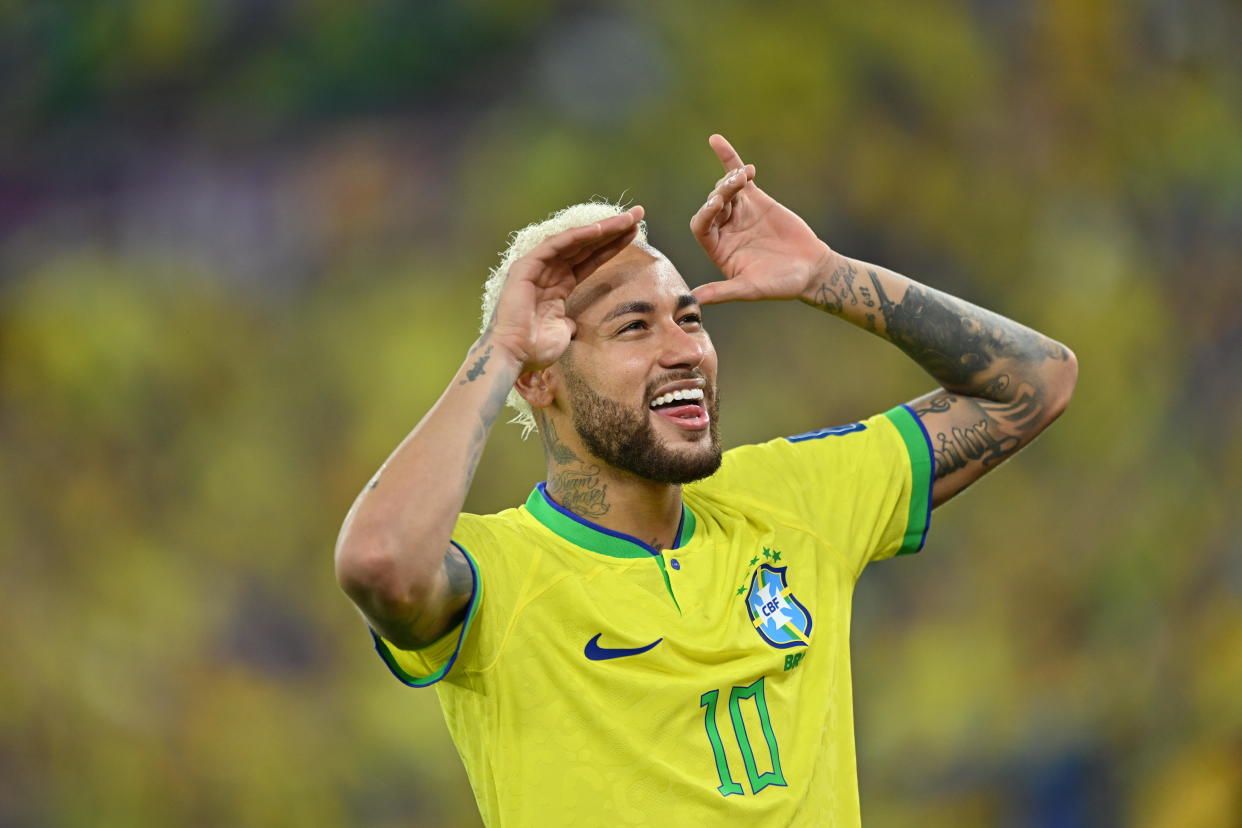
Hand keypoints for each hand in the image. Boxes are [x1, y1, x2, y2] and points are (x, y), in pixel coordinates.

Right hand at [490, 206, 643, 370]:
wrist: (514, 356)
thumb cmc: (535, 349)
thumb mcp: (562, 332)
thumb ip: (569, 322)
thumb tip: (573, 324)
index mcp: (557, 286)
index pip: (589, 260)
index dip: (612, 247)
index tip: (635, 234)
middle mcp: (548, 272)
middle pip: (586, 245)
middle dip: (612, 230)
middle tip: (638, 215)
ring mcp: (537, 267)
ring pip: (574, 240)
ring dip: (601, 228)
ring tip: (627, 219)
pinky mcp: (527, 267)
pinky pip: (557, 245)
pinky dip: (578, 236)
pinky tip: (600, 229)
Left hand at [690, 134, 837, 304]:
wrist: (811, 270)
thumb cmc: (780, 285)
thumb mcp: (750, 289)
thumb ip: (723, 291)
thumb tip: (693, 301)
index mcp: (718, 249)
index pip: (701, 226)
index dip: (706, 213)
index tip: (717, 204)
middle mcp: (724, 229)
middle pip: (712, 205)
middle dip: (720, 193)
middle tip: (735, 187)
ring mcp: (739, 212)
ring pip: (725, 189)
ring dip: (730, 180)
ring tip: (744, 177)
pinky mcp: (756, 200)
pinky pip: (738, 177)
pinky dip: (729, 160)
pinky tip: (716, 141)